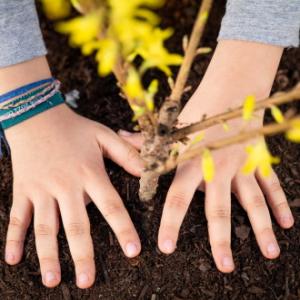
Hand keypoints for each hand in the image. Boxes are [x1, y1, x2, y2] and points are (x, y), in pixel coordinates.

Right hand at [4, 104, 142, 287]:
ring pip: (45, 227)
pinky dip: (14, 238)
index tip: (133, 251)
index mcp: (90, 173)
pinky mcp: (23, 189)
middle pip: (76, 225)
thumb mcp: (104, 135)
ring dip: (48, 255)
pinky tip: (13, 260)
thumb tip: (147, 171)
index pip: (111, 206)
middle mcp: (66, 185)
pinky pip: (17, 217)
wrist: (36, 115)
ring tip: (52, 280)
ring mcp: (41, 189)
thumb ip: (127, 153)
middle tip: (87, 281)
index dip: (123, 229)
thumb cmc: (74, 127)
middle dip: (83, 255)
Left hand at [118, 39, 293, 272]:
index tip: (167, 248)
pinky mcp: (258, 160)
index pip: (177, 199)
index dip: (171, 223)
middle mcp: (217, 170)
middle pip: (219, 210)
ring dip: (261, 228)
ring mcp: (241, 166)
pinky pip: (271, 184)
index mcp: (192, 164)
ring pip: (252, 202)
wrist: (229, 91)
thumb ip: (147, 140)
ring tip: (268, 253)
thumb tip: (122, 139)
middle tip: (225, 266)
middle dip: (221, 239)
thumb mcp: (172, 128)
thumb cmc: (198, 112)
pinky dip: (279, 203)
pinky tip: (286, 223)